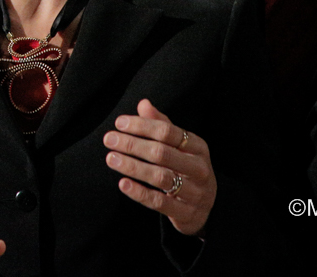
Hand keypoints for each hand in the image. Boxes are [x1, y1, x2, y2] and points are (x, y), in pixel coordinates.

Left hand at [103, 97, 215, 235]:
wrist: (207, 207)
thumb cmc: (187, 168)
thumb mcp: (180, 146)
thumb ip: (162, 125)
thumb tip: (143, 103)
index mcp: (198, 147)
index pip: (167, 131)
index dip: (142, 126)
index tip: (118, 123)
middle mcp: (199, 168)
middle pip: (162, 153)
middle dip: (132, 144)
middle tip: (108, 139)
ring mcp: (195, 192)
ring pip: (160, 177)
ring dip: (133, 167)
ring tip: (111, 158)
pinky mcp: (187, 213)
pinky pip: (160, 203)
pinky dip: (140, 193)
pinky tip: (123, 183)